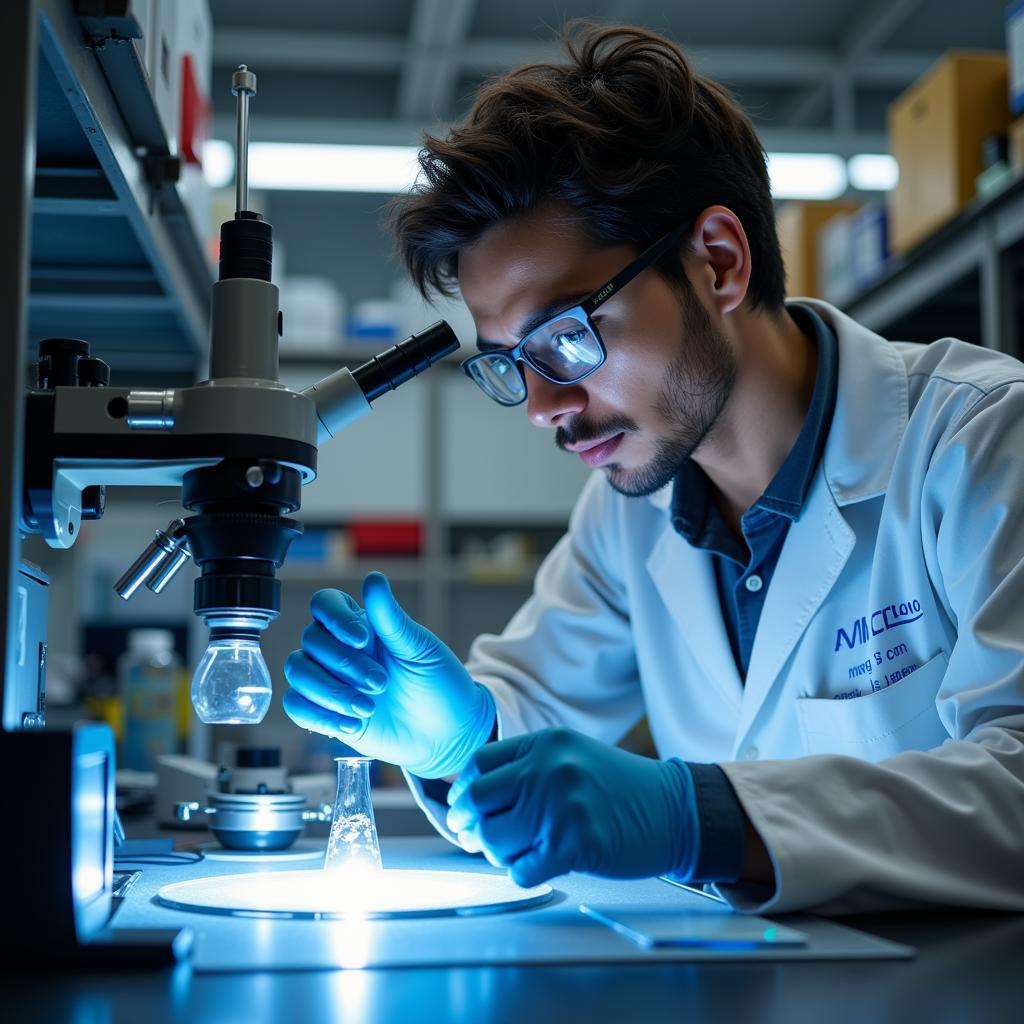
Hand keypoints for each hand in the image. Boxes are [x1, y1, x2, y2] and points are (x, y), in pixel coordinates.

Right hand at [282, 572, 494, 777]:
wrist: (447, 732)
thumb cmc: (438, 683)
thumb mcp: (419, 648)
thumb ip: (390, 618)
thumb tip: (374, 579)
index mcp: (361, 626)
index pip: (326, 604)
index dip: (336, 618)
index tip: (362, 640)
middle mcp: (339, 650)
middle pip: (311, 640)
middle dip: (344, 664)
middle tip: (380, 684)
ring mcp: (330, 681)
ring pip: (298, 671)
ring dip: (329, 691)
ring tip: (366, 708)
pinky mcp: (325, 713)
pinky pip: (296, 706)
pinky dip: (319, 715)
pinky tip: (352, 725)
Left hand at [446, 728, 697, 887]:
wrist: (673, 810)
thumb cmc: (620, 789)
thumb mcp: (570, 756)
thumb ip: (525, 768)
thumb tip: (471, 801)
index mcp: (544, 744)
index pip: (477, 765)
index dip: (464, 792)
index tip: (466, 809)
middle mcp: (548, 769)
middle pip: (477, 803)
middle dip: (470, 826)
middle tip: (477, 838)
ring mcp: (560, 807)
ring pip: (494, 840)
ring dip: (499, 854)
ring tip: (521, 851)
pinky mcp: (574, 845)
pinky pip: (521, 871)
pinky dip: (524, 874)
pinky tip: (541, 866)